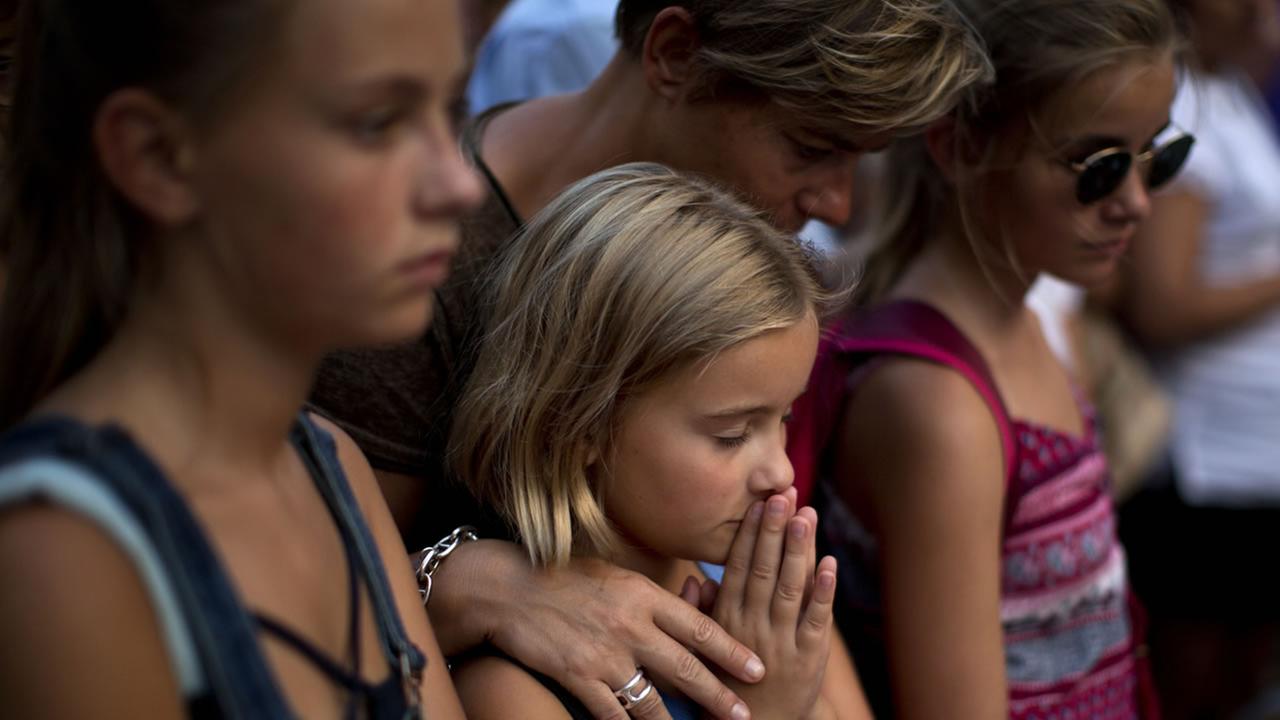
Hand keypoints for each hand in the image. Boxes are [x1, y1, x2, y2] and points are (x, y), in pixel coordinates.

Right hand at [429, 540, 762, 719]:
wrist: (508, 586)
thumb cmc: (563, 576)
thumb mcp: (615, 575)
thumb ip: (651, 598)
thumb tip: (689, 608)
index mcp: (643, 594)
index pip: (698, 627)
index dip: (731, 650)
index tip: (757, 668)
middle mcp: (630, 625)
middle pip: (685, 668)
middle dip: (718, 695)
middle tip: (743, 713)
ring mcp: (604, 654)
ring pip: (652, 700)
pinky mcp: (578, 677)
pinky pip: (612, 714)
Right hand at [711, 492, 837, 719]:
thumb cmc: (725, 685)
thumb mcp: (703, 650)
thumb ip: (700, 613)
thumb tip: (694, 578)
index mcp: (726, 621)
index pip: (738, 568)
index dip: (750, 534)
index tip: (758, 503)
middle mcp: (752, 627)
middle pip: (765, 570)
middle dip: (775, 530)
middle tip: (783, 495)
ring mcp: (781, 642)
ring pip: (791, 588)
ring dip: (799, 550)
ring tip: (806, 515)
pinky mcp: (809, 659)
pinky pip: (817, 620)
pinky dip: (824, 590)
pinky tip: (829, 562)